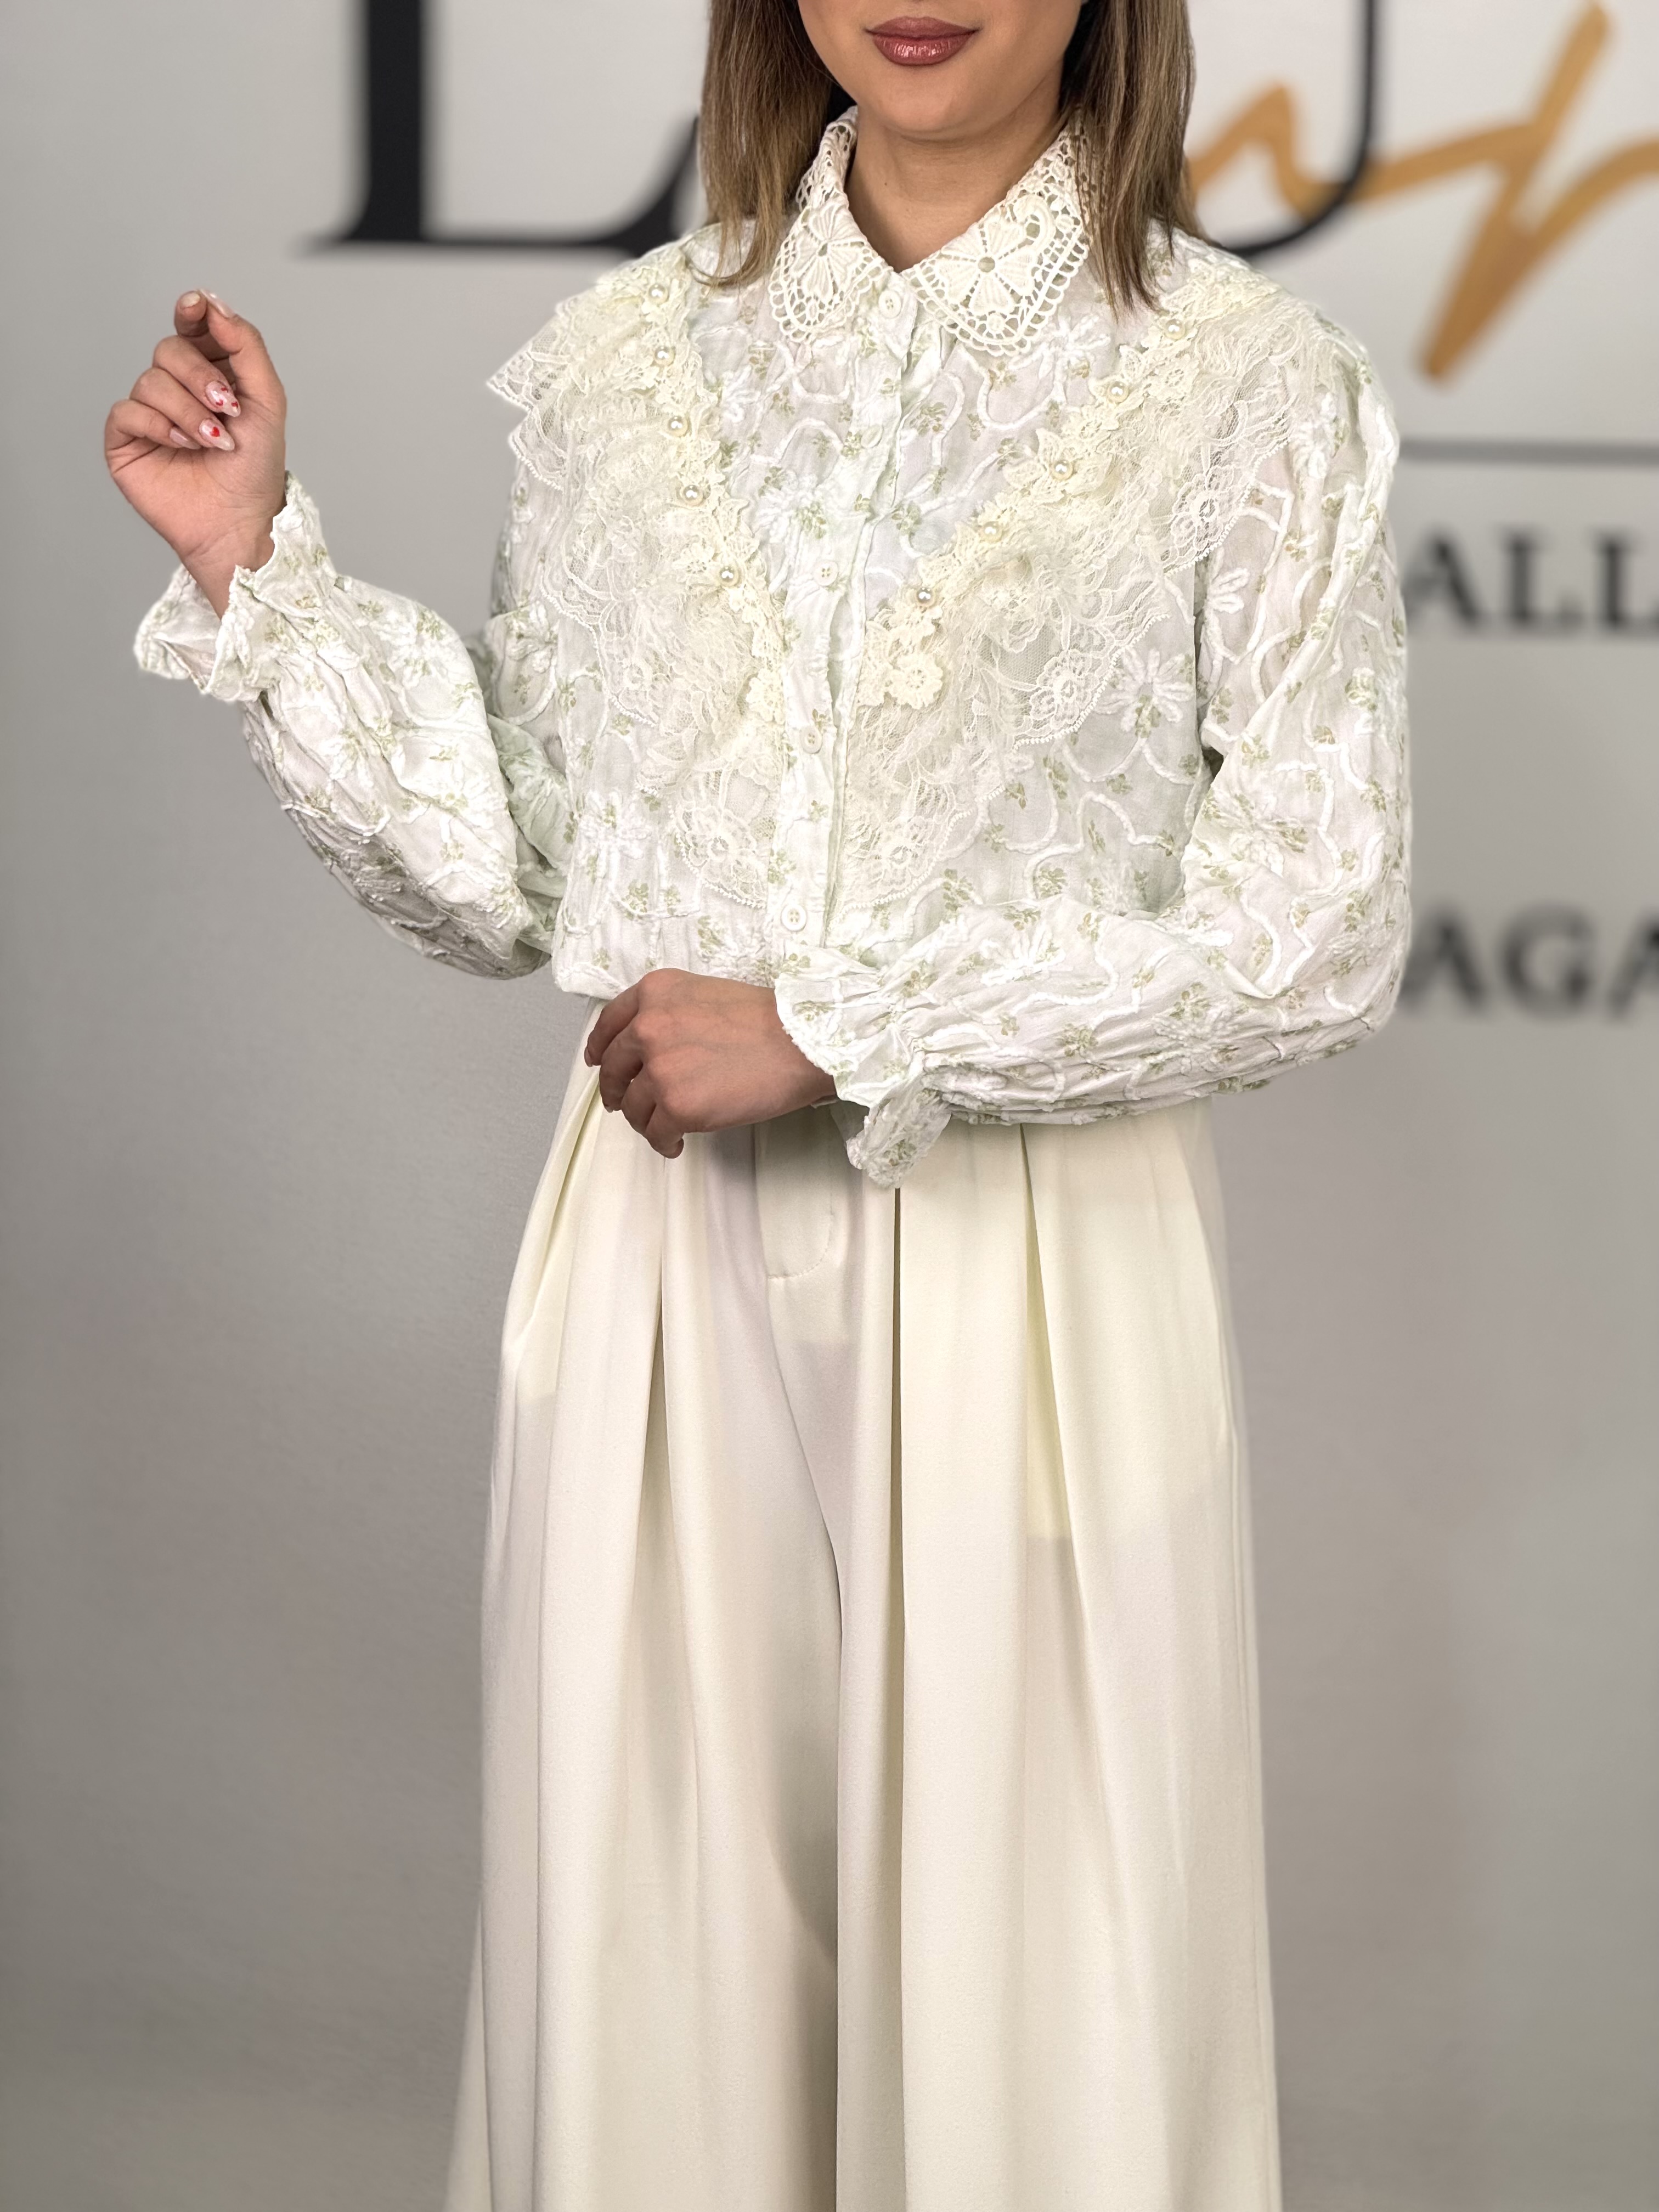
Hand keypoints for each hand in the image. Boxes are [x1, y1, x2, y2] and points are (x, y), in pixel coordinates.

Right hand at [105, 291, 287, 615]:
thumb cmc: (256, 469)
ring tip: (214, 442)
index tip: (196, 307)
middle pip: (169, 349)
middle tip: (227, 409)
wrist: (241, 522)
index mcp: (211, 373)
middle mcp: (177, 389)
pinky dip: (160, 426)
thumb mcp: (267, 400)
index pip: (191, 327)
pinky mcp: (126, 439)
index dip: (191, 312)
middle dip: (200, 376)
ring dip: (188, 411)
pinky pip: (128, 410)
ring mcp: (149, 413)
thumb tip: (213, 302)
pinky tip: (184, 447)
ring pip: (150, 380)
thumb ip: (245, 345)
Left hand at [584, 969, 835, 1157]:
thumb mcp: (706, 994)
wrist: (802, 1042)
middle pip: (613, 1067)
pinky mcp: (676, 1106)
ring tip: (662, 1128)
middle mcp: (648, 1026)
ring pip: (632, 1106)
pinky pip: (655, 1133)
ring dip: (643, 1120)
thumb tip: (652, 1046)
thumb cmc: (768, 1019)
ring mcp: (659, 1068)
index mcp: (655, 993)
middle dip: (614, 1089)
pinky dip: (663, 1142)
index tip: (597, 1061)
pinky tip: (676, 1145)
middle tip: (621, 1103)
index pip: (610, 1022)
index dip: (600, 1046)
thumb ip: (670, 1011)